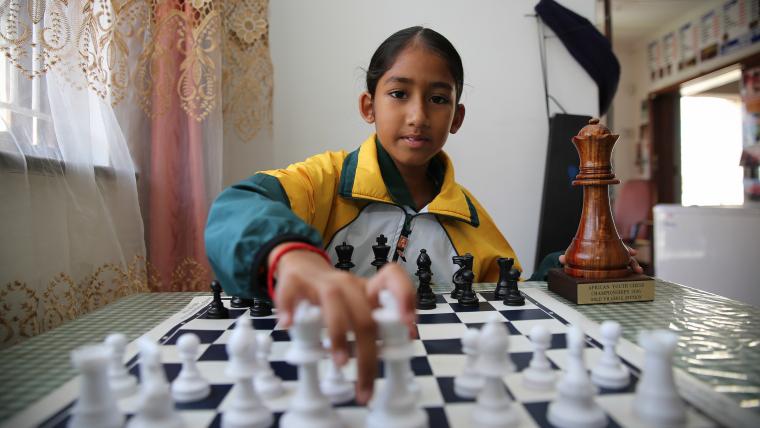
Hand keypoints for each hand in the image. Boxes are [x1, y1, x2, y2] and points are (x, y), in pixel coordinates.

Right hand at [270, 244, 415, 403]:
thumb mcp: (359, 305)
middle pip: (364, 315)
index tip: (408, 325)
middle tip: (366, 389)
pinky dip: (290, 309)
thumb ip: (378, 321)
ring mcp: (319, 282)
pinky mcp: (294, 282)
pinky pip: (291, 294)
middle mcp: (346, 284)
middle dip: (368, 356)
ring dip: (339, 335)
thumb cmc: (336, 296)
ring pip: (334, 303)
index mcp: (366, 289)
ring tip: (341, 363)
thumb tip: (407, 338)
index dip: (404, 297)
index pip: (392, 278)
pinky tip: (289, 326)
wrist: (301, 268)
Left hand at [558, 245, 642, 273]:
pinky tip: (635, 275)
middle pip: (624, 253)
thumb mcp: (576, 254)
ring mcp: (614, 259)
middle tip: (637, 262)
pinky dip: (628, 270)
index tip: (632, 252)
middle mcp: (611, 251)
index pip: (616, 245)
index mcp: (604, 245)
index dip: (625, 249)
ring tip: (639, 271)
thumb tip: (561, 259)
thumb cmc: (581, 253)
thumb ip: (569, 257)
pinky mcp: (614, 266)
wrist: (582, 255)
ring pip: (626, 261)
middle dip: (631, 258)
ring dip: (633, 265)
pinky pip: (623, 268)